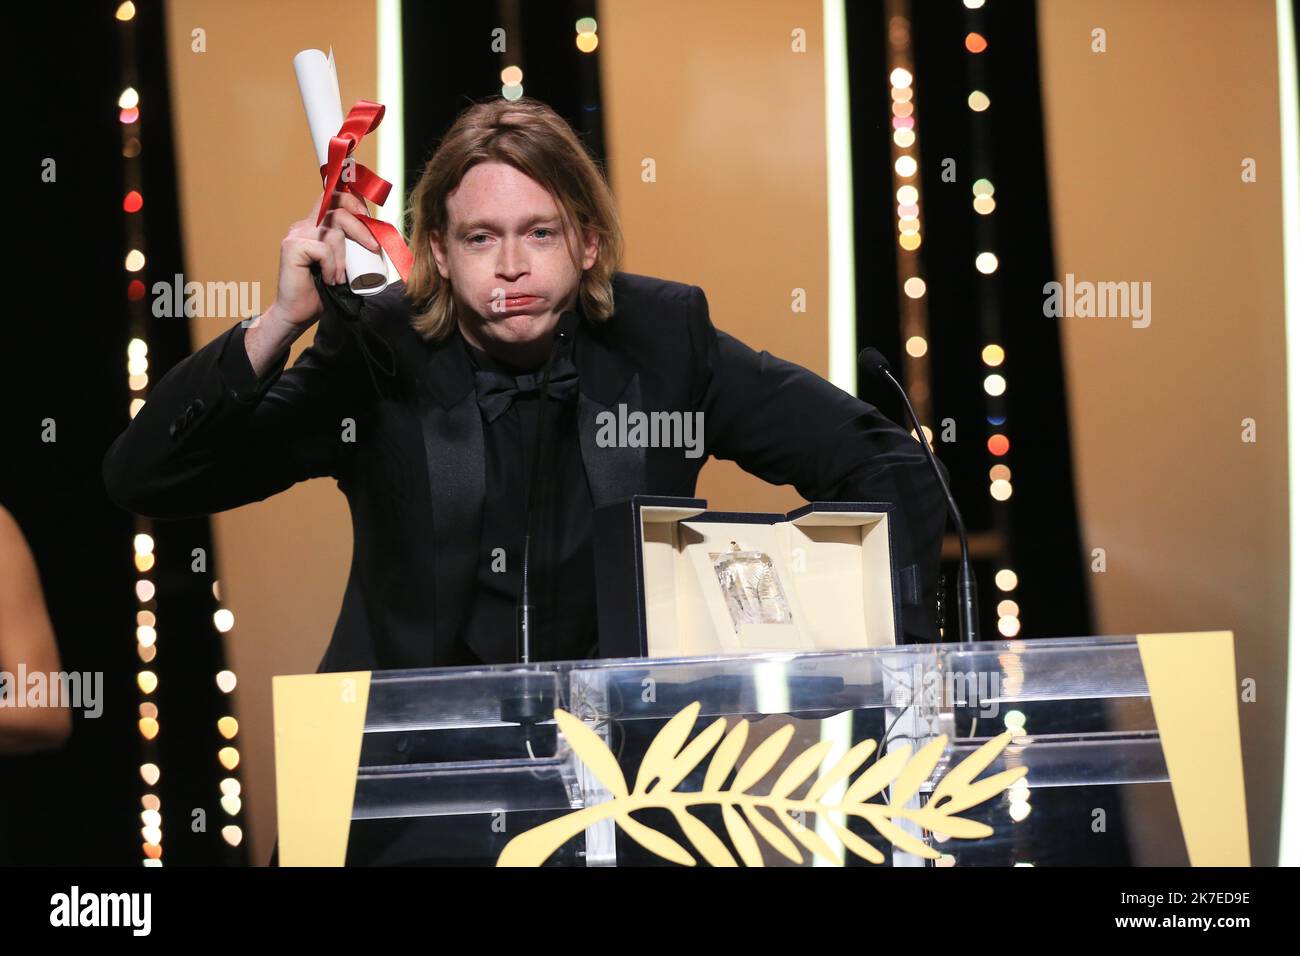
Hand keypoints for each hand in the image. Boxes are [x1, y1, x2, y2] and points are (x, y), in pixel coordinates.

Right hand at [269, 191, 381, 327]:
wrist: (297, 313)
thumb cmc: (322, 291)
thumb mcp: (345, 264)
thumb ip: (354, 247)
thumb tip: (383, 237)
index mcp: (317, 225)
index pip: (335, 198)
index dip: (355, 201)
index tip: (371, 219)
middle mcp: (305, 224)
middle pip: (337, 207)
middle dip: (361, 225)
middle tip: (373, 247)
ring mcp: (296, 234)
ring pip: (332, 229)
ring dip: (344, 256)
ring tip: (342, 277)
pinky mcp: (291, 247)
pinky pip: (323, 249)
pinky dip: (331, 266)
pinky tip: (329, 280)